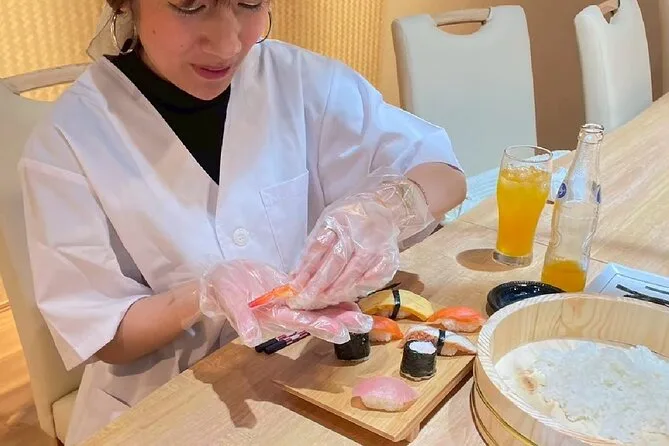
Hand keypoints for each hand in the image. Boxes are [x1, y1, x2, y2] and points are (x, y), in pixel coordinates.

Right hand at [199, 260, 371, 345]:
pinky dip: (330, 296)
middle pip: (316, 319)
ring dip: (340, 312)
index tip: (341, 332)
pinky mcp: (291, 290)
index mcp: (273, 318)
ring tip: (364, 316)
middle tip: (366, 325)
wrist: (220, 278)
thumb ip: (240, 319)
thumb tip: (251, 338)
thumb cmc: (222, 290)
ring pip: (318, 308)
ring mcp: (289, 303)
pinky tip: (349, 295)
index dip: (321, 327)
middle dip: (341, 322)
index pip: (300, 324)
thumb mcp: (227, 302)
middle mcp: (285, 314)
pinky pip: (314, 294)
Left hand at [288, 172, 433, 309]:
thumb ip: (315, 245)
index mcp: (338, 220)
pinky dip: (357, 290)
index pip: (318, 248)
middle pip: (335, 263)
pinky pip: (371, 280)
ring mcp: (375, 247)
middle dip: (317, 285)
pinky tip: (345, 296)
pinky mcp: (388, 260)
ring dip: (334, 291)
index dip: (305, 269)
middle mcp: (358, 233)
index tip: (295, 286)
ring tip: (321, 302)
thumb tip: (297, 274)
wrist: (384, 209)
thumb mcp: (329, 220)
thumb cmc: (351, 217)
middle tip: (305, 301)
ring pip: (352, 274)